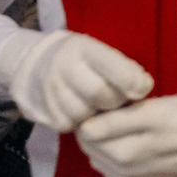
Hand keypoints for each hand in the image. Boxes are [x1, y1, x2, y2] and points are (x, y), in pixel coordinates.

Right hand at [0, 29, 153, 133]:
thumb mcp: (98, 52)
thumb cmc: (79, 59)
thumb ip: (122, 67)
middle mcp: (63, 68)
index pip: (110, 64)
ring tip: (104, 107)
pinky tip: (87, 114)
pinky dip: (85, 124)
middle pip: (99, 93)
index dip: (130, 79)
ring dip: (101, 115)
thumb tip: (144, 87)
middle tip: (122, 100)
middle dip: (117, 100)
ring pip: (86, 114)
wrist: (32, 65)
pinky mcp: (46, 114)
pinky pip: (73, 127)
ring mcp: (51, 92)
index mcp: (82, 48)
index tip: (143, 88)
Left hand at [76, 95, 176, 176]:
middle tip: (99, 126)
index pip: (90, 130)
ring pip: (97, 164)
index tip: (94, 114)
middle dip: (88, 136)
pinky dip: (109, 167)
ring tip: (110, 140)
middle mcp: (135, 154)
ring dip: (97, 151)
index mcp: (139, 127)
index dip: (87, 119)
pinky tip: (120, 156)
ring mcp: (136, 175)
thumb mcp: (152, 103)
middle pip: (90, 148)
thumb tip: (87, 119)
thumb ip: (119, 112)